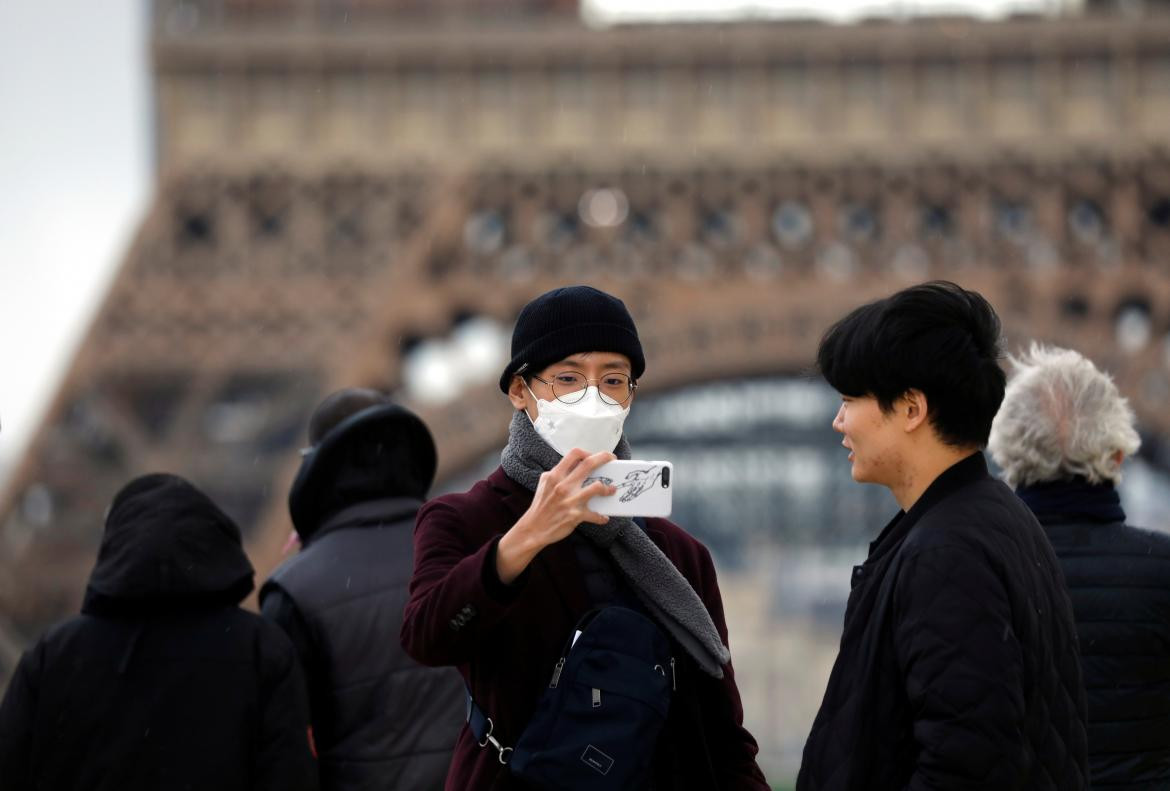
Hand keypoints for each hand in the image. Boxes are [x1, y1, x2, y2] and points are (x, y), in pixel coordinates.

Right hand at [496, 448, 616, 583]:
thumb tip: (573, 466)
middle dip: (604, 458)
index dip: (587, 452)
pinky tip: (603, 517)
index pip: (574, 454)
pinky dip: (601, 517)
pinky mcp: (575, 515)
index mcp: (555, 476)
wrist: (533, 529)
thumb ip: (557, 473)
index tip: (594, 455)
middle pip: (589, 464)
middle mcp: (563, 485)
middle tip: (612, 459)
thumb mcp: (544, 483)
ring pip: (597, 487)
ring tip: (612, 490)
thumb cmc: (540, 505)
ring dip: (608, 488)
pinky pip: (595, 514)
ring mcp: (570, 500)